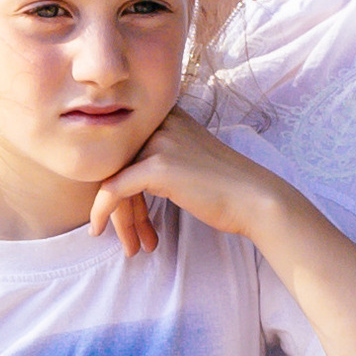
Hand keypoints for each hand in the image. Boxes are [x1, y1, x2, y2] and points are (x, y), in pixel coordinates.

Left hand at [86, 106, 262, 257]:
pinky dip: (102, 211)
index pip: (124, 144)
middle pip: (117, 161)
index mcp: (166, 113)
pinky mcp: (157, 167)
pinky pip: (113, 189)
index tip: (131, 211)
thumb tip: (122, 170)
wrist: (255, 199)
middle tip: (130, 232)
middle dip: (121, 202)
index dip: (121, 178)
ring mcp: (158, 142)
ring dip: (119, 215)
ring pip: (114, 178)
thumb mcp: (187, 153)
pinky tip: (99, 229)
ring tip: (130, 243)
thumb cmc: (225, 185)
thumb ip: (158, 150)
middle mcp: (159, 120)